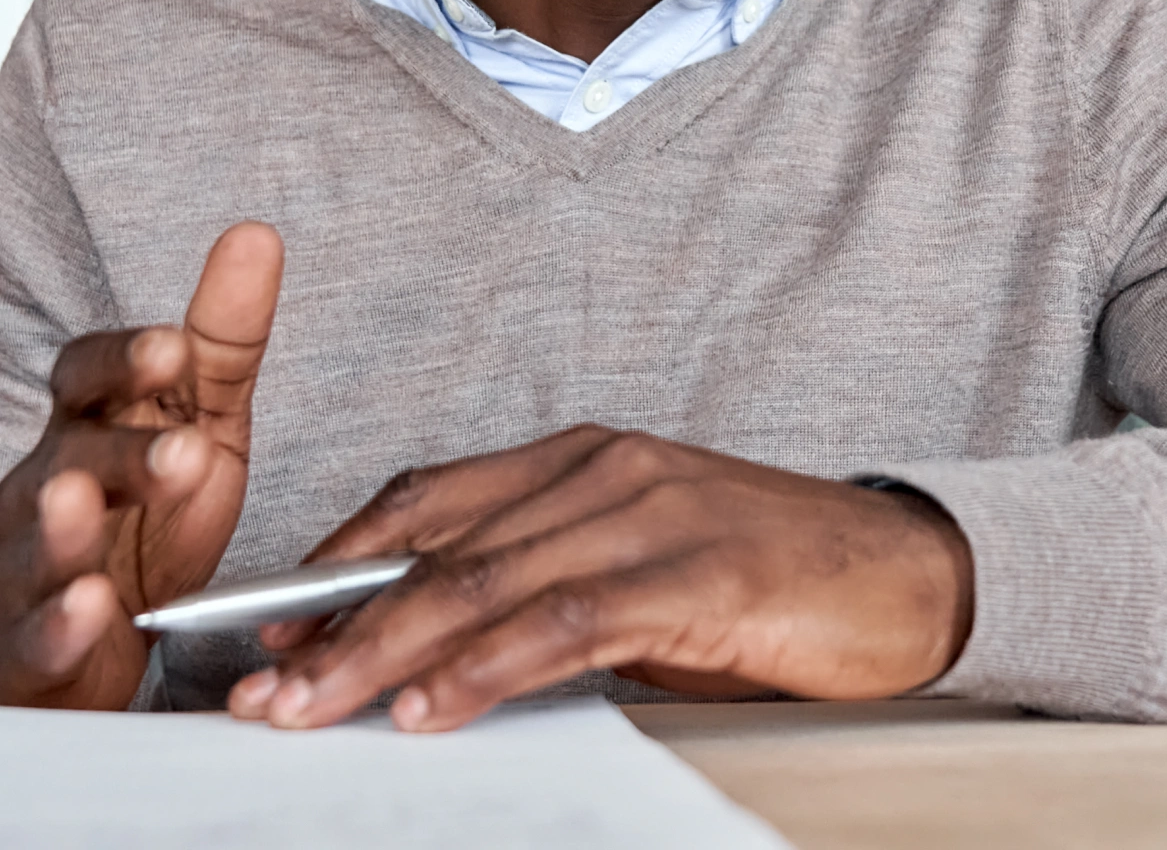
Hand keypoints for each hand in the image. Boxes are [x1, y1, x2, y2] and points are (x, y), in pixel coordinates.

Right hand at [0, 221, 283, 708]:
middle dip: (125, 451)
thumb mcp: (201, 420)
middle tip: (186, 449)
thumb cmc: (145, 515)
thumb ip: (222, 339)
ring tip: (80, 504)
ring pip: (37, 539)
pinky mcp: (33, 643)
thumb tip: (255, 234)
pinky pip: (37, 632)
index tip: (174, 346)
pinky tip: (87, 608)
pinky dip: (59, 621)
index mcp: (90, 425)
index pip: (85, 375)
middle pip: (70, 456)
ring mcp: (32, 565)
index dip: (123, 360)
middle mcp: (46, 485)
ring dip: (62, 525)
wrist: (88, 641)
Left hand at [224, 424, 973, 731]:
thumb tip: (434, 659)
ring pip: (485, 581)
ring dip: (386, 652)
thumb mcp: (635, 576)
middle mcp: (601, 468)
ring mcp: (649, 510)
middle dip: (335, 622)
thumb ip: (543, 596)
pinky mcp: (694, 568)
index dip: (337, 563)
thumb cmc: (767, 582)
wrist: (905, 573)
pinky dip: (489, 667)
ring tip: (315, 707)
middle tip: (260, 686)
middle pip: (437, 546)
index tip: (263, 626)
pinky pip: (568, 619)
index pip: (426, 500)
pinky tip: (435, 707)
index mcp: (577, 458)